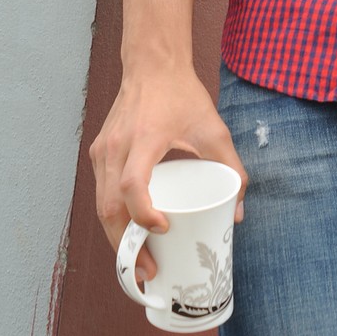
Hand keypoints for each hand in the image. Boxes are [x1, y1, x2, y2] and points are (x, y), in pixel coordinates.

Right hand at [90, 65, 247, 279]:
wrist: (153, 64)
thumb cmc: (182, 95)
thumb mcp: (214, 129)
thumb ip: (231, 167)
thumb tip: (238, 213)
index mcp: (144, 139)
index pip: (132, 185)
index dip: (144, 214)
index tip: (164, 229)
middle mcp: (116, 147)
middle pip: (109, 207)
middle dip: (127, 246)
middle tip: (150, 270)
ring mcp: (102, 151)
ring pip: (100, 205)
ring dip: (117, 237)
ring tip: (141, 261)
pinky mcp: (98, 153)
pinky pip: (100, 193)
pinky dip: (113, 218)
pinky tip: (130, 233)